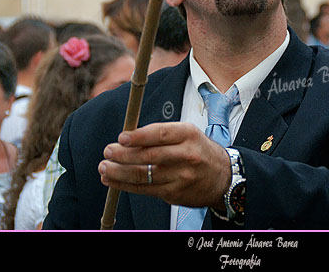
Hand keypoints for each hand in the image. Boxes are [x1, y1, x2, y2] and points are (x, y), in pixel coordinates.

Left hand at [99, 122, 230, 209]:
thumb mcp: (187, 135)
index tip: (121, 138)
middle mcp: (186, 155)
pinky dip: (126, 186)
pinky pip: (145, 190)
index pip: (160, 134)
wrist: (223, 178)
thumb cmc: (199, 151)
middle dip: (123, 155)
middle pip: (149, 156)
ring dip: (119, 172)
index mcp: (188, 134)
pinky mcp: (175, 194)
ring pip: (143, 175)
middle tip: (108, 152)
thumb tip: (127, 138)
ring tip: (104, 167)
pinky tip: (113, 180)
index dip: (138, 136)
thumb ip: (160, 135)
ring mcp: (181, 176)